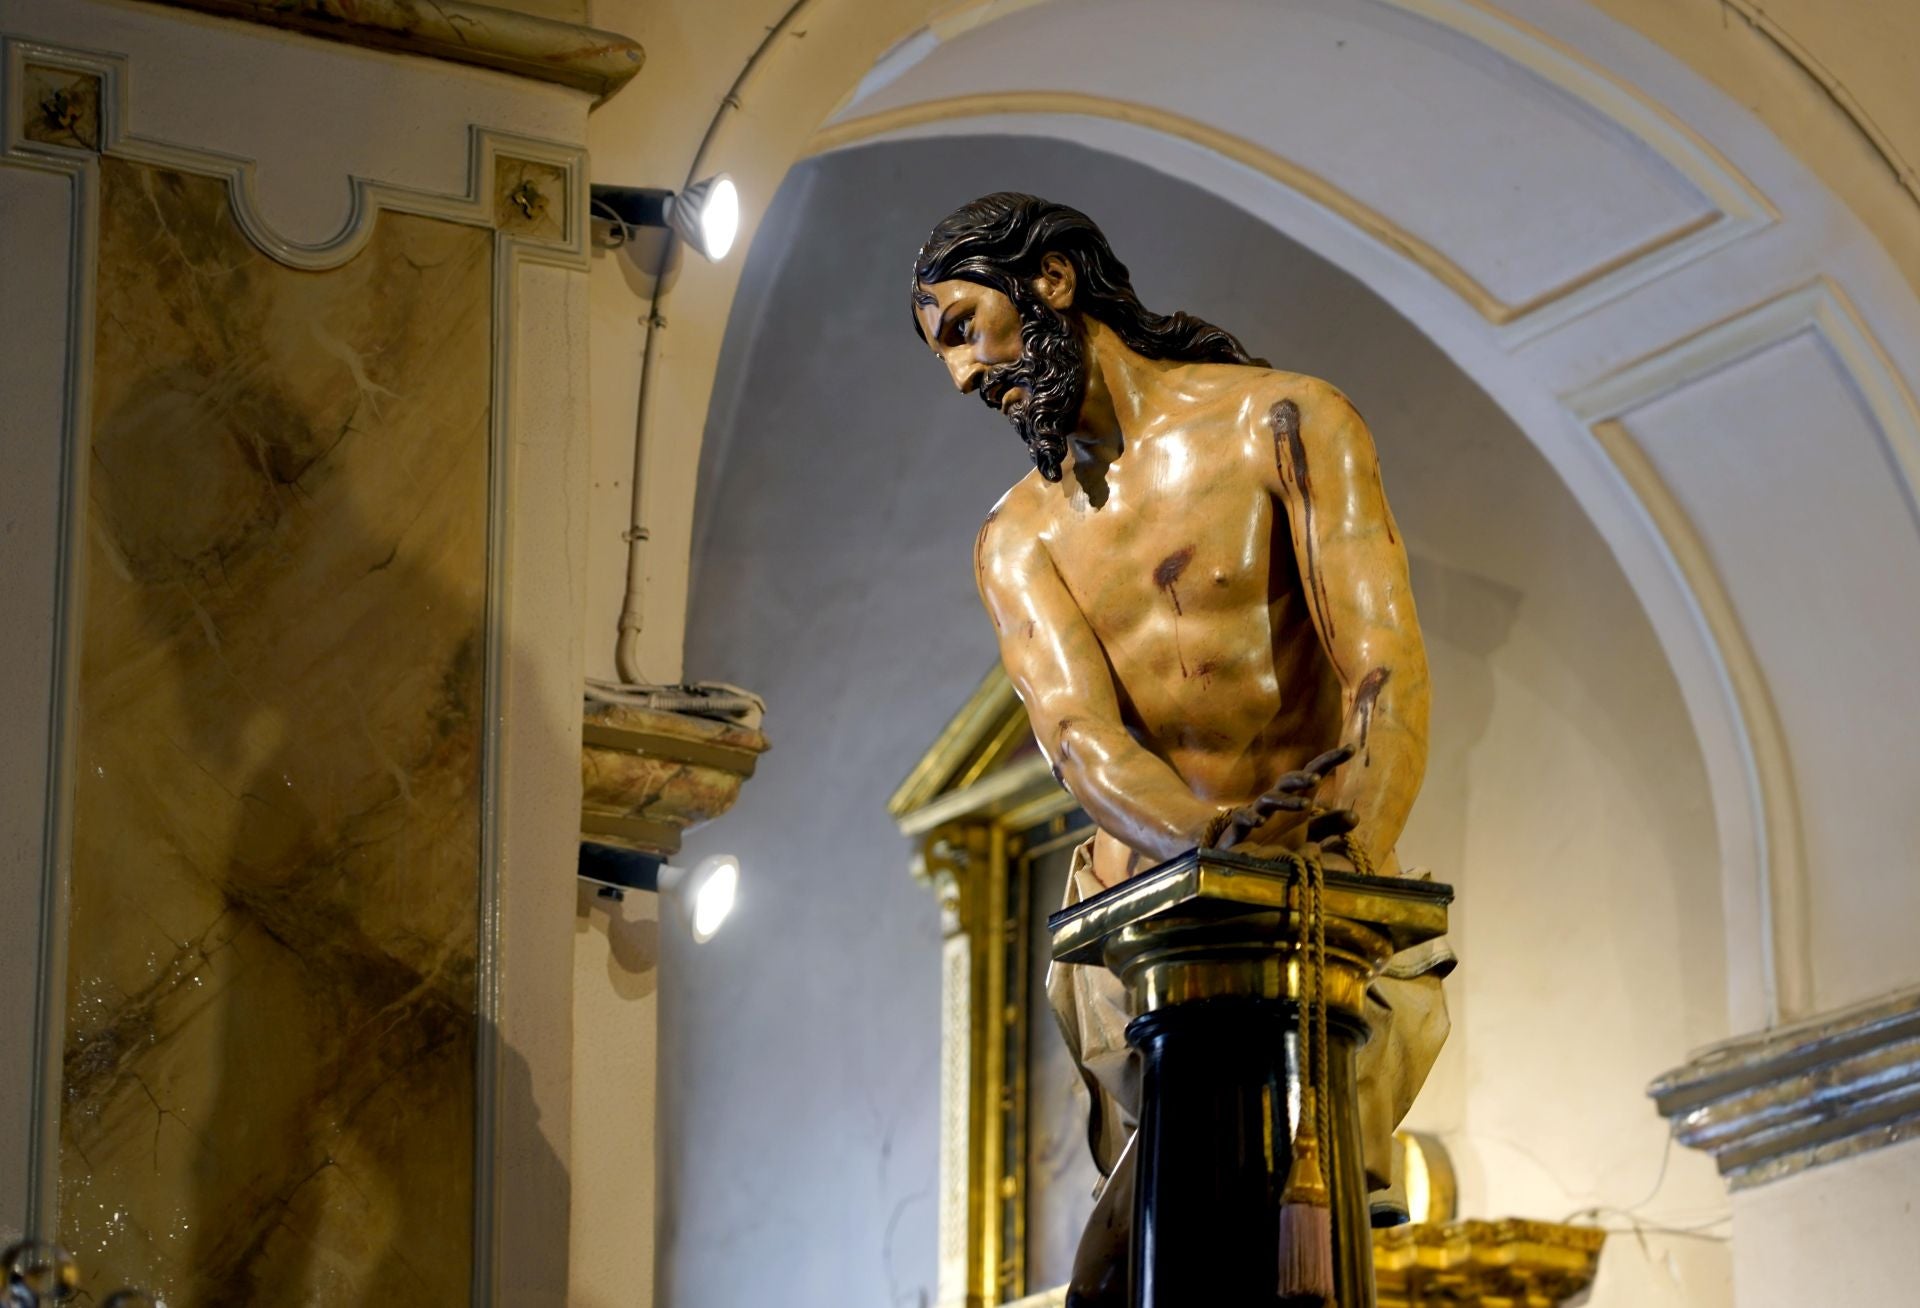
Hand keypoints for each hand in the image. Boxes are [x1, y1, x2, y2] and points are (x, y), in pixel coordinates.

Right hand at [1207, 745, 1356, 850]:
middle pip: (1288, 781)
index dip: (1330, 760)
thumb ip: (1328, 825)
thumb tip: (1354, 816)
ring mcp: (1258, 812)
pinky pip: (1242, 817)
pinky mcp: (1239, 827)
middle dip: (1301, 778)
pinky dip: (1250, 817)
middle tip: (1317, 779)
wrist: (1244, 860)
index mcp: (1296, 800)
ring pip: (1269, 798)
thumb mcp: (1307, 835)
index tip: (1351, 749)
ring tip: (1305, 805)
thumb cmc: (1276, 842)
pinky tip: (1259, 822)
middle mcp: (1277, 802)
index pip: (1313, 773)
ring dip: (1286, 800)